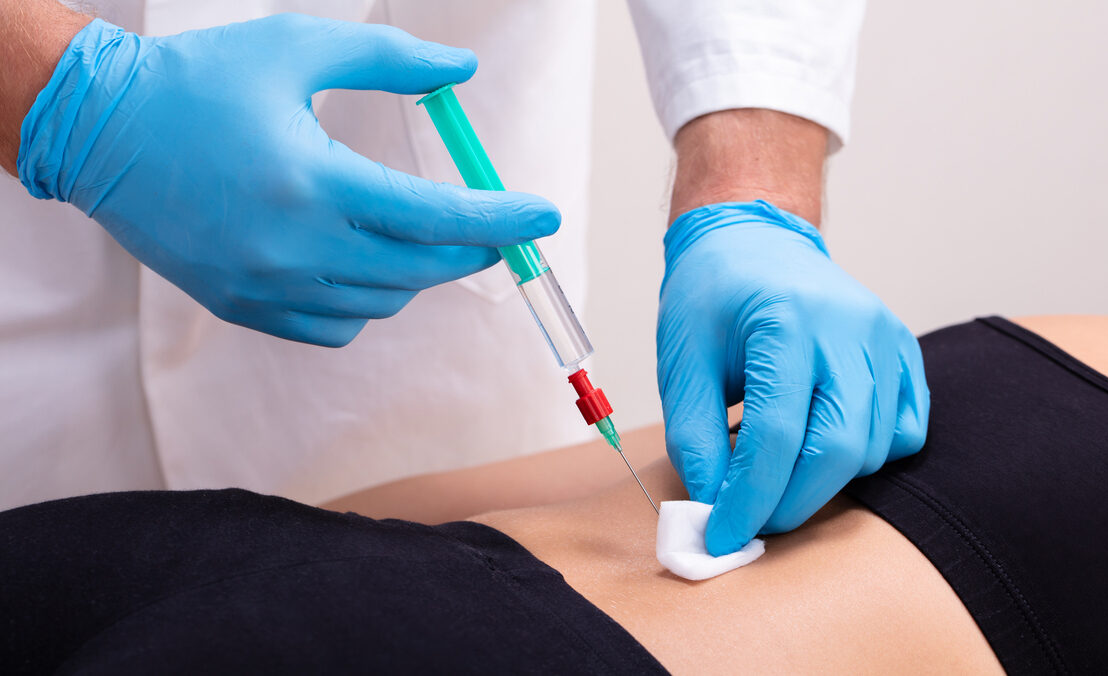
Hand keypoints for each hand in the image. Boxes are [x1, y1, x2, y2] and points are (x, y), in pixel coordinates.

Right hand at [16, 15, 558, 345]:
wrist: (98, 130)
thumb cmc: (199, 81)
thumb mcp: (297, 48)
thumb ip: (391, 61)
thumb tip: (462, 70)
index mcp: (312, 183)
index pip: (434, 218)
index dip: (499, 219)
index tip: (545, 215)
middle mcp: (293, 248)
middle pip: (418, 271)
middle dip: (469, 249)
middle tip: (493, 227)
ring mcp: (265, 287)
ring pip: (381, 303)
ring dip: (416, 272)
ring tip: (417, 233)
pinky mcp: (242, 306)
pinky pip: (335, 327)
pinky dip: (365, 302)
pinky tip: (361, 264)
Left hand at [657, 200, 929, 555]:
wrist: (752, 240)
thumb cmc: (713, 295)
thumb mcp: (681, 360)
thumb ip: (693, 437)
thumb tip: (714, 505)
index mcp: (786, 321)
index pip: (777, 435)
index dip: (749, 497)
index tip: (723, 535)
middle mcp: (849, 328)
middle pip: (838, 449)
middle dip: (791, 503)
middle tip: (751, 521)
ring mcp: (885, 338)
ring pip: (873, 447)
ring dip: (823, 481)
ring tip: (775, 469)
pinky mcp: (903, 351)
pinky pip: (904, 430)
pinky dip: (868, 455)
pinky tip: (823, 444)